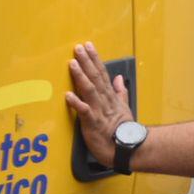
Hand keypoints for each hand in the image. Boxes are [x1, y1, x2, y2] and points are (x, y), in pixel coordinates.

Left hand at [65, 42, 132, 167]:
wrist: (126, 147)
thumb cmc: (123, 129)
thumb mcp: (124, 107)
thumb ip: (120, 92)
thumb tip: (119, 78)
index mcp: (110, 96)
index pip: (102, 74)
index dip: (95, 59)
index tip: (88, 46)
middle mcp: (105, 100)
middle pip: (95, 78)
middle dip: (87, 62)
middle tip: (78, 48)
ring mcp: (99, 110)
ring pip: (89, 90)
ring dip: (81, 76)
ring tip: (72, 63)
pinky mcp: (92, 123)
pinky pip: (84, 111)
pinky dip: (76, 103)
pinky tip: (68, 95)